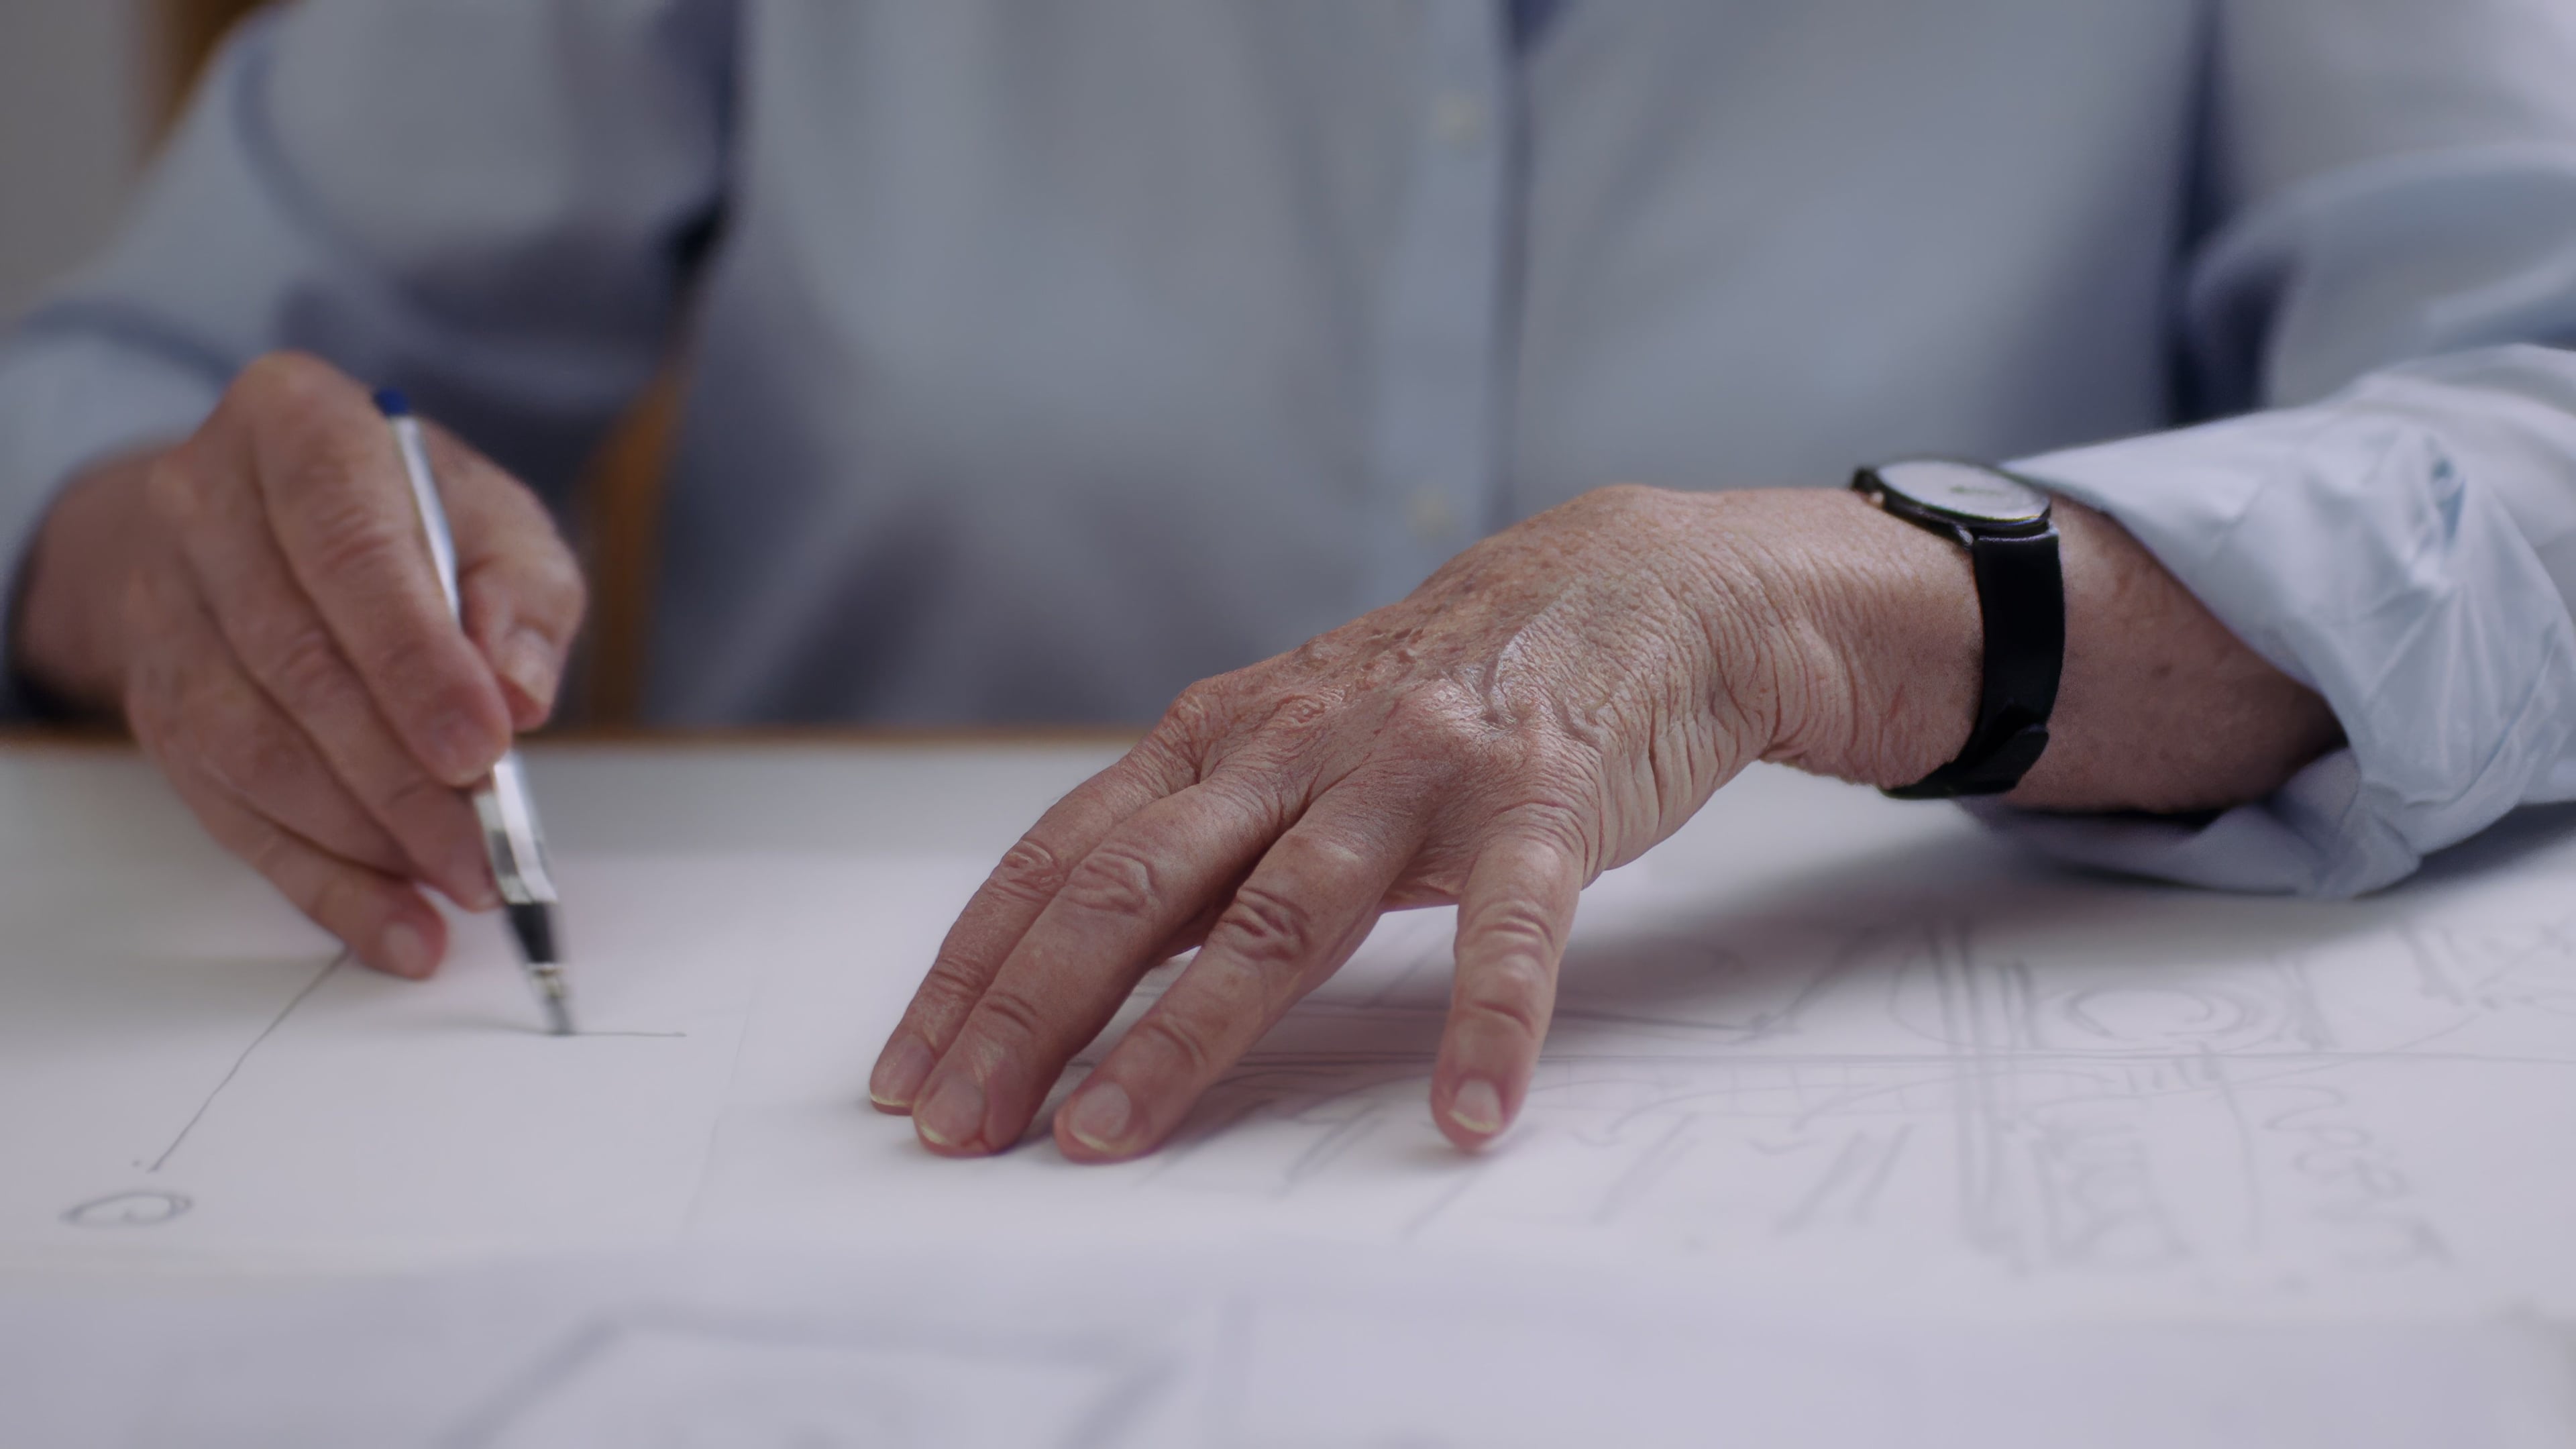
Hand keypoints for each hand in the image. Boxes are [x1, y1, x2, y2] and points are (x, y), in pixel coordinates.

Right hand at [12, 352, 586, 976]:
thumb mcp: (501, 525)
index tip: (485, 749)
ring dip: (364, 836)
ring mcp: (164, 607)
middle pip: (299, 662)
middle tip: (487, 849)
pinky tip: (392, 924)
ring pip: (253, 745)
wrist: (287, 518)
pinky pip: (229, 807)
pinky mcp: (156, 701)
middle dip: (403, 775)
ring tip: (457, 885)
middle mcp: (203, 505)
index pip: (350, 550)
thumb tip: (516, 691)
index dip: (417, 661)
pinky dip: (319, 877)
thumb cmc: (416, 519)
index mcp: (295, 426)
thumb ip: (523, 596)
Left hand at [869, 485, 1992, 1158]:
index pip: (1063, 863)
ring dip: (1183, 1036)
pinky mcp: (1540, 801)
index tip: (909, 1075)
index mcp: (1220, 737)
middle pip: (1132, 893)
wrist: (1628, 586)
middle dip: (1027, 1016)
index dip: (976, 972)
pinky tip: (1467, 1112)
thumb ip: (1199, 831)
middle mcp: (1296, 746)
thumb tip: (1071, 949)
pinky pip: (1510, 926)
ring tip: (1107, 1136)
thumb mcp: (1292, 738)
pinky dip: (1488, 1022)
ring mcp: (1414, 772)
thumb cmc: (1438, 687)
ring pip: (1279, 916)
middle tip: (956, 1128)